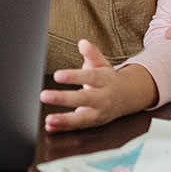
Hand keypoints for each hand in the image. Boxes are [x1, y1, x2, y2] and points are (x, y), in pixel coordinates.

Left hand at [39, 40, 155, 131]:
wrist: (126, 96)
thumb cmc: (107, 78)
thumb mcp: (102, 63)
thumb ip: (92, 53)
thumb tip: (83, 43)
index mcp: (105, 80)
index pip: (89, 77)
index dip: (73, 77)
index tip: (57, 75)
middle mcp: (103, 98)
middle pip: (84, 99)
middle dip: (64, 98)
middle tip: (44, 96)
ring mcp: (99, 113)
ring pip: (83, 119)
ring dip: (65, 120)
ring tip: (49, 119)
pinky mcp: (93, 124)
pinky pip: (78, 128)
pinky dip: (64, 128)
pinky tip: (50, 126)